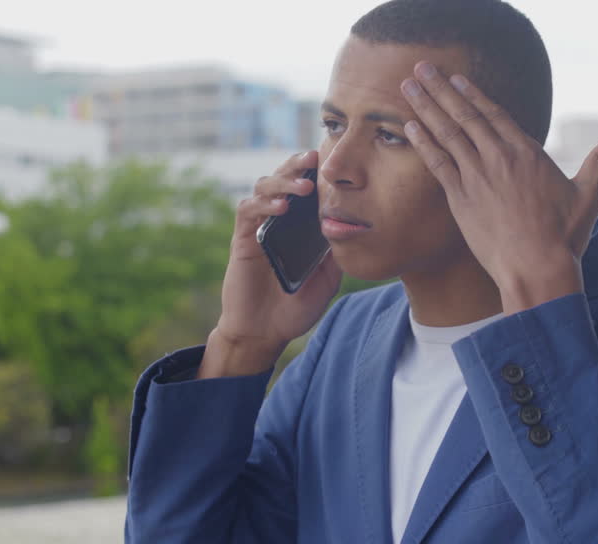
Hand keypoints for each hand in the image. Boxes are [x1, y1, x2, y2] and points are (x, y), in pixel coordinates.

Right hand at [203, 150, 341, 376]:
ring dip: (283, 181)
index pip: (306, 188)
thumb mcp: (327, 279)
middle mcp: (279, 220)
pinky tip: (282, 207)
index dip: (316, 171)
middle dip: (298, 164)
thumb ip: (336, 253)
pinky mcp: (242, 238)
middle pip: (284, 178)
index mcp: (300, 225)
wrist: (265, 332)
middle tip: (316, 157)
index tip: (335, 159)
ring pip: (263, 187)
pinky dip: (264, 204)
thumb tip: (355, 227)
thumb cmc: (296, 307)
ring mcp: (259, 227)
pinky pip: (248, 211)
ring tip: (303, 186)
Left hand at [399, 61, 597, 311]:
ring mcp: (478, 176)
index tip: (457, 80)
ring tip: (408, 86)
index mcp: (528, 153)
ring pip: (447, 132)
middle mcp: (500, 158)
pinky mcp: (461, 198)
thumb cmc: (564, 236)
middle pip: (466, 115)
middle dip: (441, 89)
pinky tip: (410, 125)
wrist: (537, 268)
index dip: (474, 95)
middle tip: (422, 68)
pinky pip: (438, 162)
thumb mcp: (588, 195)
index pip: (495, 115)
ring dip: (426, 106)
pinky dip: (423, 142)